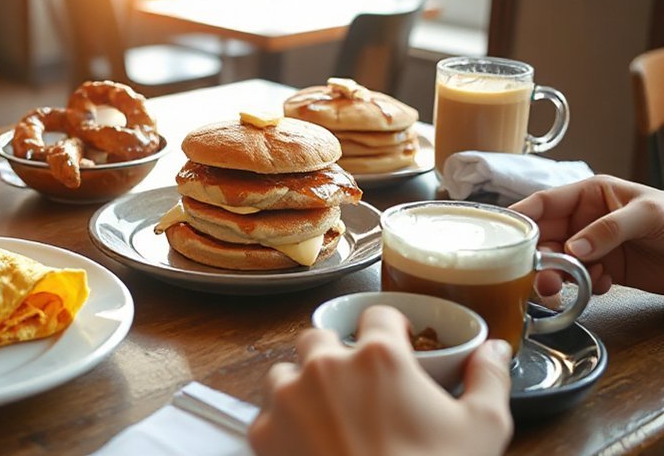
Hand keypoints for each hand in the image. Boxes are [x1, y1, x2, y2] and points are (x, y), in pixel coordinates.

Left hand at [248, 306, 512, 455]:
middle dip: (337, 353)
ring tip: (329, 414)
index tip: (397, 345)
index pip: (378, 315)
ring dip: (303, 384)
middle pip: (321, 337)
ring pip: (286, 370)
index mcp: (378, 357)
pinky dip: (284, 423)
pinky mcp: (264, 432)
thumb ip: (489, 379)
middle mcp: (326, 366)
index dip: (391, 329)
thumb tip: (495, 351)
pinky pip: (266, 412)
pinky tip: (308, 442)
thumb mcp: (482, 429)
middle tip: (358, 385)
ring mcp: (289, 397)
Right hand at [511, 175, 663, 295]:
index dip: (519, 217)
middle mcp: (585, 219)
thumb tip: (574, 248)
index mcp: (591, 195)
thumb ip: (608, 229)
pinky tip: (602, 284)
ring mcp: (593, 246)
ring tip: (564, 288)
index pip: (543, 203)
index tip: (499, 234)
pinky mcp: (605, 270)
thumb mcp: (647, 215)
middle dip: (537, 257)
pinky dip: (582, 286)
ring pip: (557, 262)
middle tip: (539, 276)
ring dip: (557, 276)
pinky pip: (578, 279)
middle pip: (544, 237)